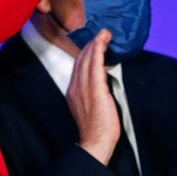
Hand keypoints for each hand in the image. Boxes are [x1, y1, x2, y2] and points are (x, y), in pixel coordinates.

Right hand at [66, 29, 120, 164]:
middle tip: (101, 33)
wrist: (96, 142)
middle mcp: (75, 87)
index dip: (86, 52)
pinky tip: (102, 42)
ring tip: (104, 33)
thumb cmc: (97, 129)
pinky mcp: (94, 88)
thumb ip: (92, 93)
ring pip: (87, 58)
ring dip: (95, 43)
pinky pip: (95, 64)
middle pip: (81, 59)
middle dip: (91, 44)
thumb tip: (101, 82)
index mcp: (73, 91)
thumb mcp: (89, 107)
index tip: (94, 43)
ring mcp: (83, 87)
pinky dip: (98, 50)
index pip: (78, 66)